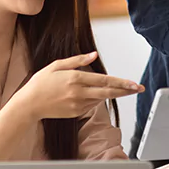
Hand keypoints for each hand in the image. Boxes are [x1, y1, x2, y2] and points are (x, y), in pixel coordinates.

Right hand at [14, 52, 143, 120]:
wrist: (29, 105)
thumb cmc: (41, 82)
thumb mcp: (57, 65)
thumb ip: (77, 60)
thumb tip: (94, 55)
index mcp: (75, 79)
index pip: (105, 81)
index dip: (122, 83)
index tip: (135, 84)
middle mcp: (79, 93)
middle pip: (108, 92)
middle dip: (126, 90)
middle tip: (140, 89)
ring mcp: (78, 105)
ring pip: (100, 99)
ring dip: (109, 93)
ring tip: (113, 87)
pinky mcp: (76, 113)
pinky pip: (91, 105)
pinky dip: (94, 99)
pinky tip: (87, 94)